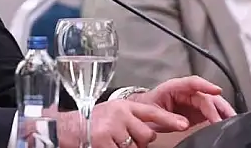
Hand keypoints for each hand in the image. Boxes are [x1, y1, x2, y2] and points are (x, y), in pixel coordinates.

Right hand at [56, 99, 190, 147]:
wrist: (66, 127)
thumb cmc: (91, 123)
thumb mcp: (113, 114)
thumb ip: (131, 120)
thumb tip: (151, 132)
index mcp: (123, 105)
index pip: (151, 111)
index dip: (169, 119)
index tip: (184, 124)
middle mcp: (119, 113)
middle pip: (147, 134)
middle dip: (139, 141)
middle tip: (121, 139)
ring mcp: (112, 127)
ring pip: (135, 147)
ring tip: (111, 142)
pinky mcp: (104, 140)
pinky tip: (105, 145)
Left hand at [127, 76, 235, 131]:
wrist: (141, 112)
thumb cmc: (146, 106)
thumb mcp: (153, 111)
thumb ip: (169, 116)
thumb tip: (185, 123)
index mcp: (174, 87)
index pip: (193, 82)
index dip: (206, 85)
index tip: (217, 90)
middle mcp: (186, 92)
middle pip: (206, 96)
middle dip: (217, 106)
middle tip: (225, 119)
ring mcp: (193, 101)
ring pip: (212, 103)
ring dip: (223, 111)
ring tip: (232, 121)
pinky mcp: (196, 112)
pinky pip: (211, 112)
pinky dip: (220, 117)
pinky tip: (226, 123)